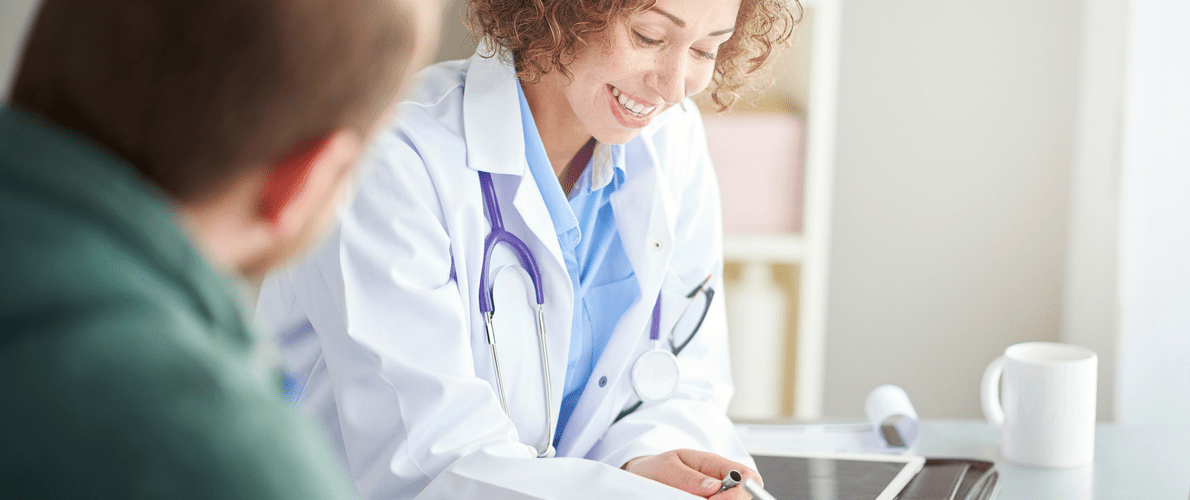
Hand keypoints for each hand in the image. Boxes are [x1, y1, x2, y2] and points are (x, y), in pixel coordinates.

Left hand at [622, 449, 762, 498]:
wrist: (643, 475)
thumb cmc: (657, 468)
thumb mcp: (667, 466)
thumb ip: (688, 476)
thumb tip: (715, 487)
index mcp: (715, 464)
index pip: (747, 477)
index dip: (740, 492)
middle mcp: (721, 481)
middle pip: (744, 496)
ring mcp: (715, 495)